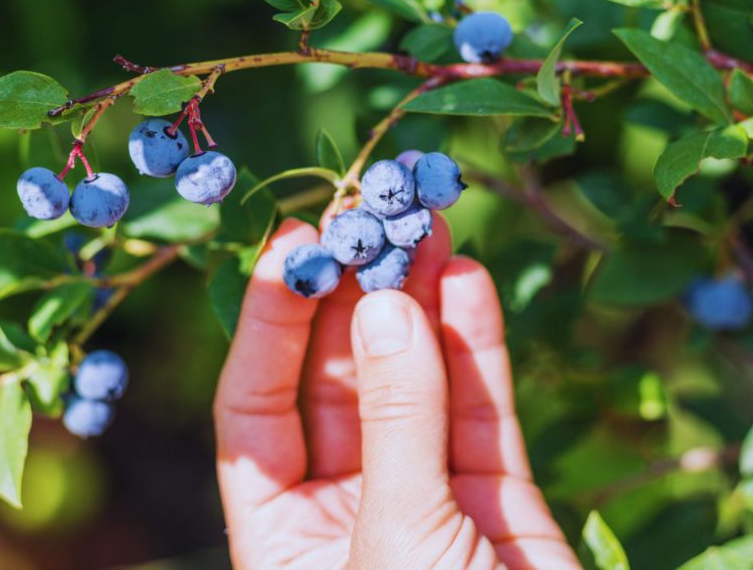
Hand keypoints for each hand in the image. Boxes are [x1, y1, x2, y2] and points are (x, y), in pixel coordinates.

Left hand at [213, 216, 578, 568]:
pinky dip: (476, 347)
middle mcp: (345, 509)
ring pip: (415, 383)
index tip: (296, 243)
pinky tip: (468, 281)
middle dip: (356, 295)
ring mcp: (426, 499)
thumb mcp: (400, 538)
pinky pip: (481, 409)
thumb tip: (384, 309)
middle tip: (374, 214)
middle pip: (339, 381)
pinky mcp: (496, 497)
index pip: (256, 407)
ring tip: (427, 225)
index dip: (270, 321)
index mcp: (284, 535)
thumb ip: (397, 422)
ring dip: (421, 303)